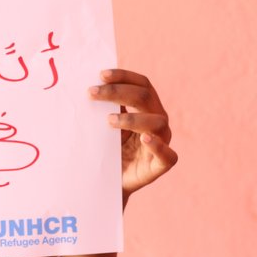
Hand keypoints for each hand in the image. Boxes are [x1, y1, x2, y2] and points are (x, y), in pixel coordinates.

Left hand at [89, 68, 177, 203]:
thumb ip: (103, 108)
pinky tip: (144, 139)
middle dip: (118, 92)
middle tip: (92, 93)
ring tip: (108, 120)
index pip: (142, 84)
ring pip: (157, 122)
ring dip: (132, 118)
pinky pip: (167, 154)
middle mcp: (157, 120)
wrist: (110, 181)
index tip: (101, 75)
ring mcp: (162, 142)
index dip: (123, 76)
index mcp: (147, 107)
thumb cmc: (109, 149)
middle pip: (146, 97)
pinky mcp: (161, 165)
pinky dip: (157, 145)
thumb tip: (89, 87)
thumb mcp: (104, 126)